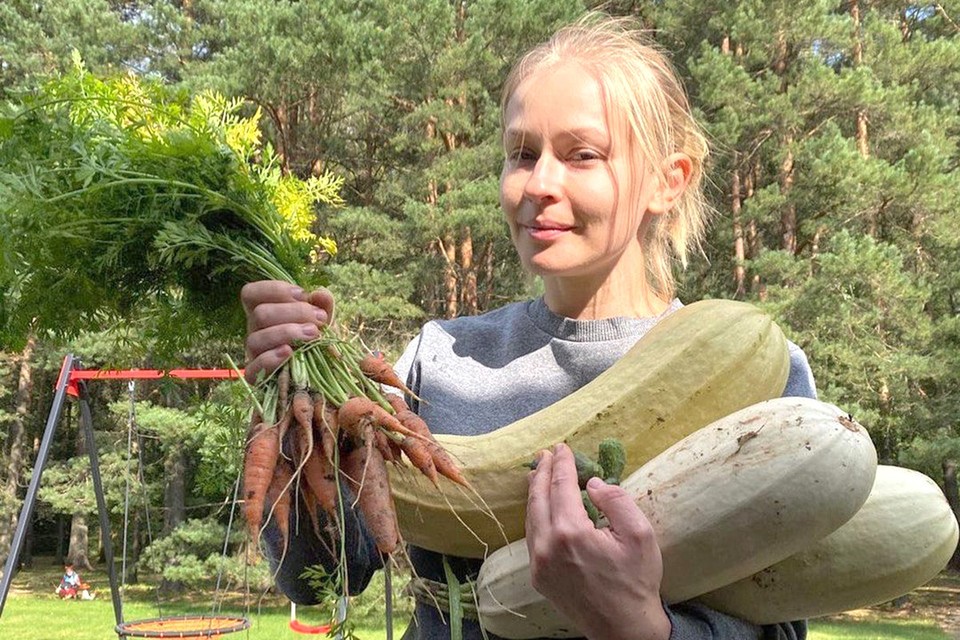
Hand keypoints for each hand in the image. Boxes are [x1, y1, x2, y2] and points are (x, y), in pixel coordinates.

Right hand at [240, 280, 334, 383]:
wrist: (319, 372)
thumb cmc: (314, 339)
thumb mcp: (321, 319)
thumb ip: (322, 304)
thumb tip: (319, 294)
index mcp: (264, 310)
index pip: (251, 293)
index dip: (275, 290)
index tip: (303, 295)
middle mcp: (254, 330)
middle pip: (260, 314)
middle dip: (294, 313)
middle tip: (319, 319)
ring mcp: (253, 353)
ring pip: (256, 338)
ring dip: (287, 333)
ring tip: (314, 335)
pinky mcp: (255, 376)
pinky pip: (253, 368)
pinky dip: (271, 359)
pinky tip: (290, 353)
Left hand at [525, 444, 670, 639]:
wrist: (623, 629)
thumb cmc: (636, 581)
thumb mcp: (639, 535)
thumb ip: (617, 500)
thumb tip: (591, 483)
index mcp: (571, 532)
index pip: (561, 486)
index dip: (561, 464)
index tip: (563, 447)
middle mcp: (547, 545)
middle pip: (538, 498)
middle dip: (541, 472)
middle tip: (546, 453)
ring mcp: (538, 563)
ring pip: (531, 517)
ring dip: (535, 492)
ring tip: (539, 473)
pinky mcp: (538, 576)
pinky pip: (532, 536)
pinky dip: (535, 515)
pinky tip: (541, 506)